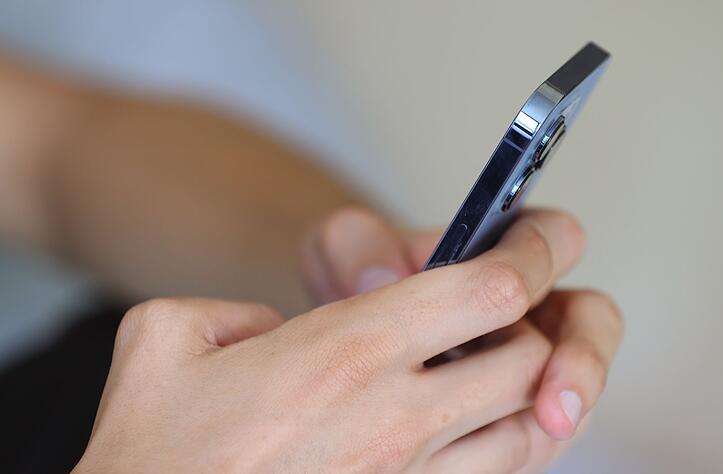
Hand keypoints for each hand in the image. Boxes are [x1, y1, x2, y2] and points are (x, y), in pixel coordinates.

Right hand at [76, 211, 616, 472]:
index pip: (488, 292)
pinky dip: (505, 443)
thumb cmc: (150, 449)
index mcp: (345, 353)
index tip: (540, 242)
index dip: (532, 255)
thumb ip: (234, 309)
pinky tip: (480, 422)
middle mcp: (392, 421)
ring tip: (513, 361)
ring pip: (526, 434)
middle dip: (542, 323)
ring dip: (536, 390)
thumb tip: (277, 331)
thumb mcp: (166, 337)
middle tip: (521, 304)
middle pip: (528, 362)